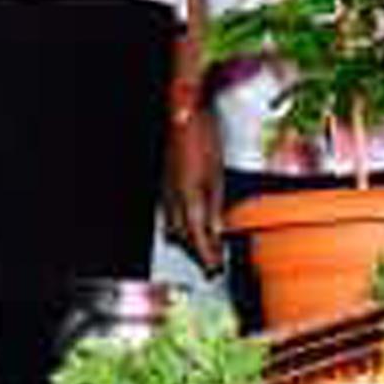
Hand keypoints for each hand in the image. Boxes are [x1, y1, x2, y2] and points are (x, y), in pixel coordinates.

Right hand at [163, 105, 226, 271]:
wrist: (183, 115)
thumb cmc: (202, 139)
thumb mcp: (216, 175)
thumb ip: (215, 206)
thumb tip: (217, 231)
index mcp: (187, 198)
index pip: (196, 238)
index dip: (206, 256)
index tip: (215, 269)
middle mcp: (172, 199)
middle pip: (183, 236)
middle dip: (196, 252)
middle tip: (212, 263)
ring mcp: (166, 191)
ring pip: (173, 226)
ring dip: (187, 239)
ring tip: (204, 246)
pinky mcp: (165, 183)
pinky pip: (170, 212)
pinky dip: (181, 223)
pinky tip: (191, 222)